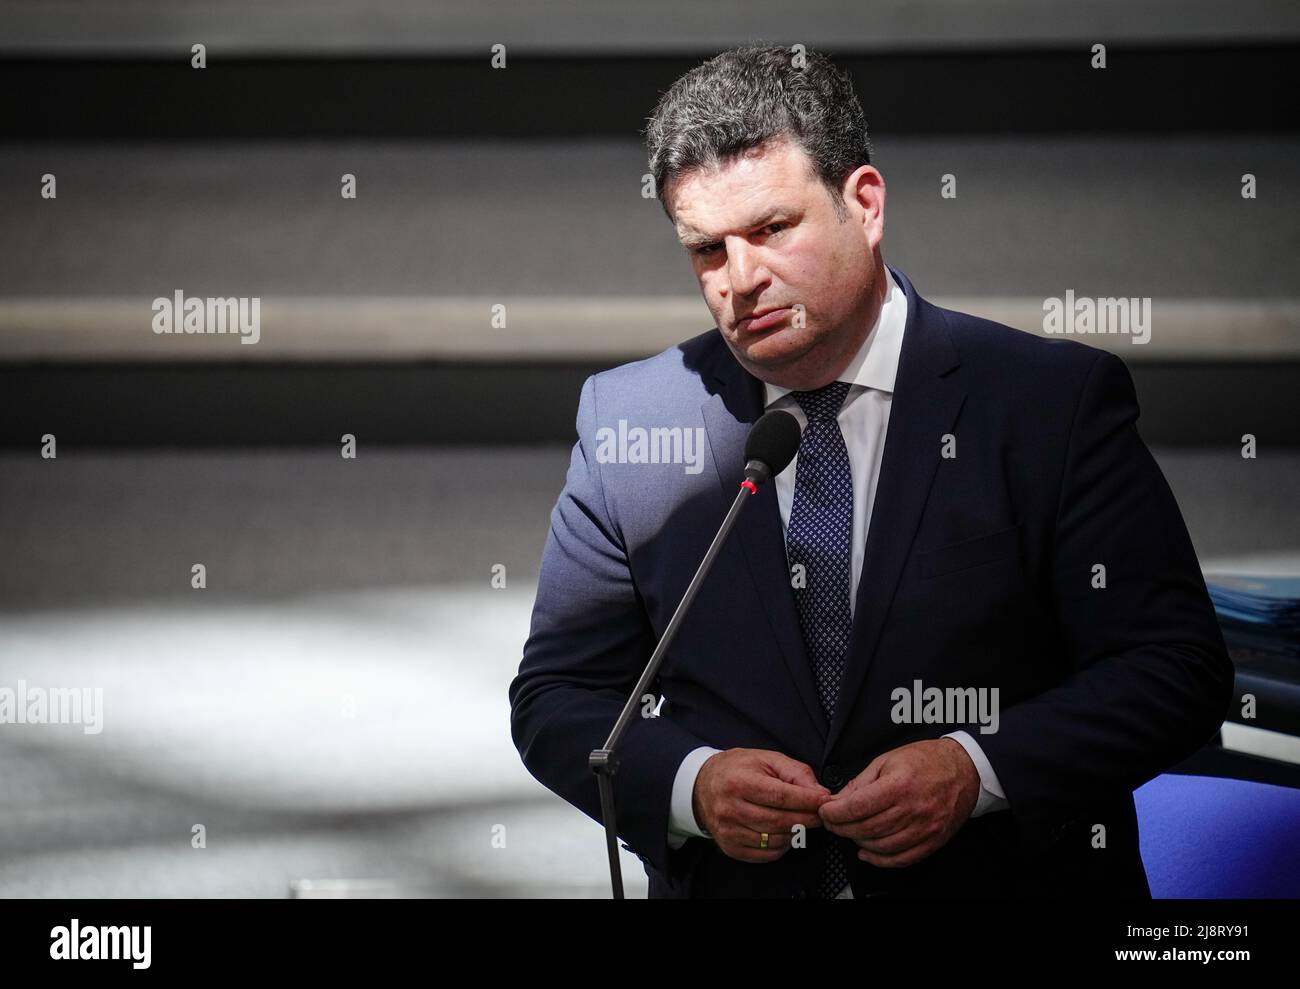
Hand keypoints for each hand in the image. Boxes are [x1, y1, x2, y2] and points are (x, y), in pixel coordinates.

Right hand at [692, 748, 833, 862]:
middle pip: (779, 821)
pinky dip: (781, 846)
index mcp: (739, 782)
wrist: (701, 785)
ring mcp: (728, 830)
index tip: (824, 800)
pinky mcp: (730, 846)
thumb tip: (819, 792)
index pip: (781, 796)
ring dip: (795, 833)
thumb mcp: (766, 759)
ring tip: (801, 822)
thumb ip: (795, 772)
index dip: (807, 801)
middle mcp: (730, 808)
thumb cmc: (737, 769)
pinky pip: (764, 853)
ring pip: (774, 839)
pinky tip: (785, 833)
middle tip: (819, 814)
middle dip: (806, 819)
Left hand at [818, 738, 979, 867]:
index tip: (825, 811)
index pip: (858, 806)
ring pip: (881, 846)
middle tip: (832, 823)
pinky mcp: (933, 840)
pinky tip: (867, 853)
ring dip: (858, 842)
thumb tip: (837, 800)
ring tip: (849, 833)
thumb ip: (860, 782)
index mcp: (899, 784)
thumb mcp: (887, 760)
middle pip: (867, 828)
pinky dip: (880, 860)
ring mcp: (925, 828)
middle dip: (842, 828)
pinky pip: (902, 859)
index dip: (835, 813)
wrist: (964, 769)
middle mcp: (913, 809)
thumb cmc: (926, 760)